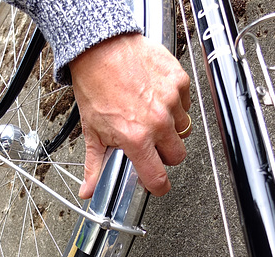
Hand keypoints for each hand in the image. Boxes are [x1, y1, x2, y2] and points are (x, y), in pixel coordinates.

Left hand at [70, 33, 191, 198]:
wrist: (101, 48)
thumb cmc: (95, 85)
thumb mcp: (92, 132)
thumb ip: (94, 165)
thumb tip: (89, 190)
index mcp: (136, 138)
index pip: (157, 177)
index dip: (158, 186)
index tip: (156, 183)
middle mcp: (157, 122)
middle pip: (177, 156)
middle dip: (165, 155)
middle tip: (150, 144)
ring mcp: (171, 101)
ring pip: (183, 130)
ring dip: (170, 129)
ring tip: (151, 116)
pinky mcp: (179, 82)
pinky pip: (186, 104)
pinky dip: (174, 105)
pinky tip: (156, 98)